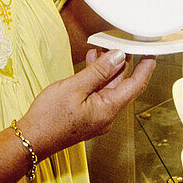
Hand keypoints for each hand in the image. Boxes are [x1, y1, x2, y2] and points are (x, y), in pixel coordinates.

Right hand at [18, 49, 154, 159]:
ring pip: (109, 88)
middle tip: (123, 43)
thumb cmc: (49, 118)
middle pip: (123, 85)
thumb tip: (118, 57)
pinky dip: (96, 78)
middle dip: (123, 63)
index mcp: (108, 109)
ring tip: (104, 48)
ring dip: (107, 68)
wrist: (31, 139)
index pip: (136, 85)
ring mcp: (98, 116)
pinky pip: (98, 93)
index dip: (145, 67)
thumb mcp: (75, 87)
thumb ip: (98, 71)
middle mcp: (107, 115)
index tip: (151, 53)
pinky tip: (91, 63)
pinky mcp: (89, 115)